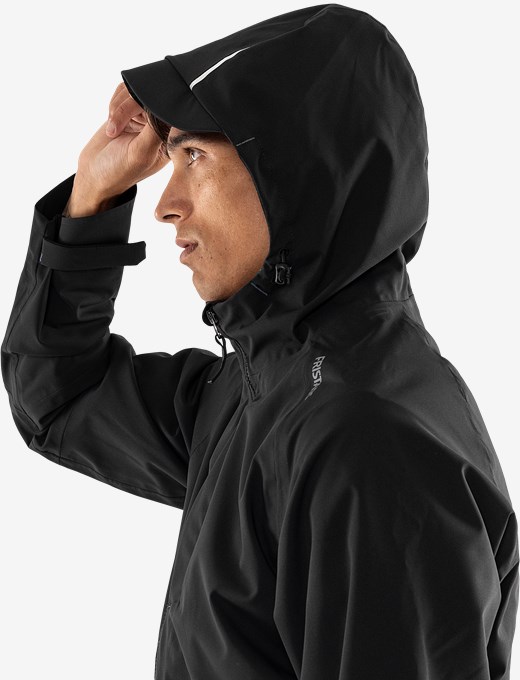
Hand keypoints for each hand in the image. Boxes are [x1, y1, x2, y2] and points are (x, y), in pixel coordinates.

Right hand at [71, 81, 169, 205]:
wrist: (94, 172)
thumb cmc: (119, 170)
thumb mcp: (140, 153)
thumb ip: (154, 129)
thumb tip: (163, 105)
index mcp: (169, 139)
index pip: (168, 110)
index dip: (152, 106)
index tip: (138, 119)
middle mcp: (159, 126)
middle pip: (150, 96)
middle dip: (128, 107)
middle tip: (115, 127)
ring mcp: (144, 117)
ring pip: (134, 91)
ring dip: (118, 107)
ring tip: (112, 129)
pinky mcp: (130, 110)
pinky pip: (124, 92)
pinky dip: (114, 104)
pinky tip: (111, 123)